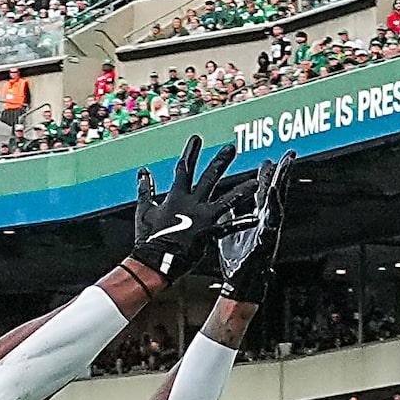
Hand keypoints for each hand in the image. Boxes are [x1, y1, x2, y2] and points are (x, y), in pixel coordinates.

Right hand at [128, 134, 251, 279]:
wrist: (154, 261)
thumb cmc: (148, 238)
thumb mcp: (144, 210)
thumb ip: (146, 189)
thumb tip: (143, 171)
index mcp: (177, 197)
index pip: (184, 169)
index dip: (191, 153)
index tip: (197, 139)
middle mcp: (192, 203)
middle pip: (209, 178)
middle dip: (220, 162)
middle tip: (231, 148)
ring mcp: (202, 218)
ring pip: (226, 201)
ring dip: (241, 191)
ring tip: (255, 182)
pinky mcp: (209, 233)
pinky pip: (229, 227)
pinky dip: (243, 223)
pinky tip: (256, 218)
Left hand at [214, 150, 291, 300]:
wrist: (240, 285)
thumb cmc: (237, 262)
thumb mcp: (229, 233)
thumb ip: (228, 217)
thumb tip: (223, 205)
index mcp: (257, 219)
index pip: (263, 194)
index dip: (267, 177)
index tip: (269, 160)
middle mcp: (266, 222)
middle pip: (276, 193)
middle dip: (282, 174)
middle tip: (288, 156)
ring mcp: (269, 231)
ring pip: (278, 203)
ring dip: (282, 185)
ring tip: (286, 169)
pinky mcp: (267, 241)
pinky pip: (271, 221)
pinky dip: (273, 208)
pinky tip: (274, 196)